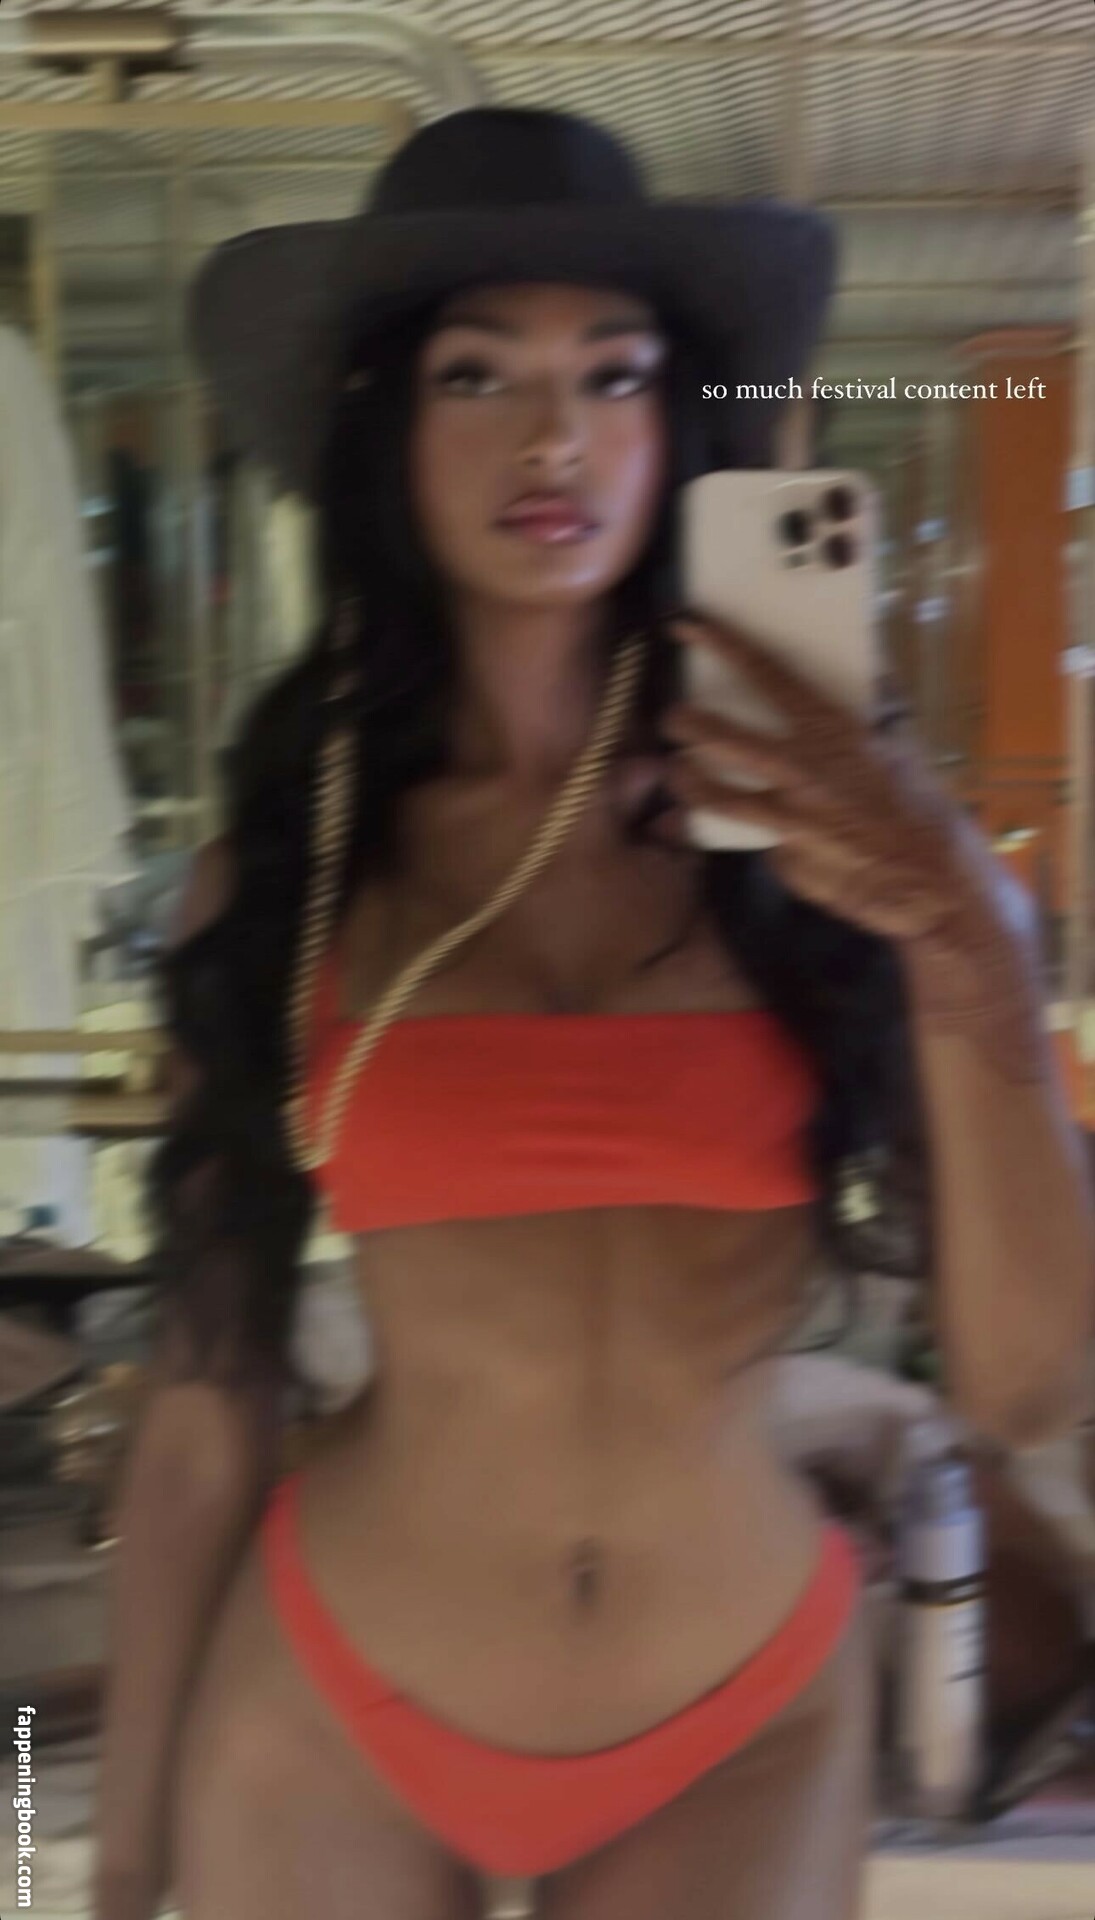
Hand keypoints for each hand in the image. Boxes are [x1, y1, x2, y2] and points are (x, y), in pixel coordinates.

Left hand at [659, 611, 983, 944]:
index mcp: (833, 731)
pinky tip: (765, 838)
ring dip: (687, 782)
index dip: (724, 645)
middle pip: (721, 736)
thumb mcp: (900, 748)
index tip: (687, 627)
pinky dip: (759, 836)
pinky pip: (760, 842)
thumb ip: (875, 710)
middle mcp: (802, 770)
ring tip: (678, 774)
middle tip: (672, 719)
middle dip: (686, 722)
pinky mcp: (784, 860)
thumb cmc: (924, 810)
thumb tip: (871, 670)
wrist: (935, 886)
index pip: (769, 675)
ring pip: (715, 795)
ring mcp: (787, 819)